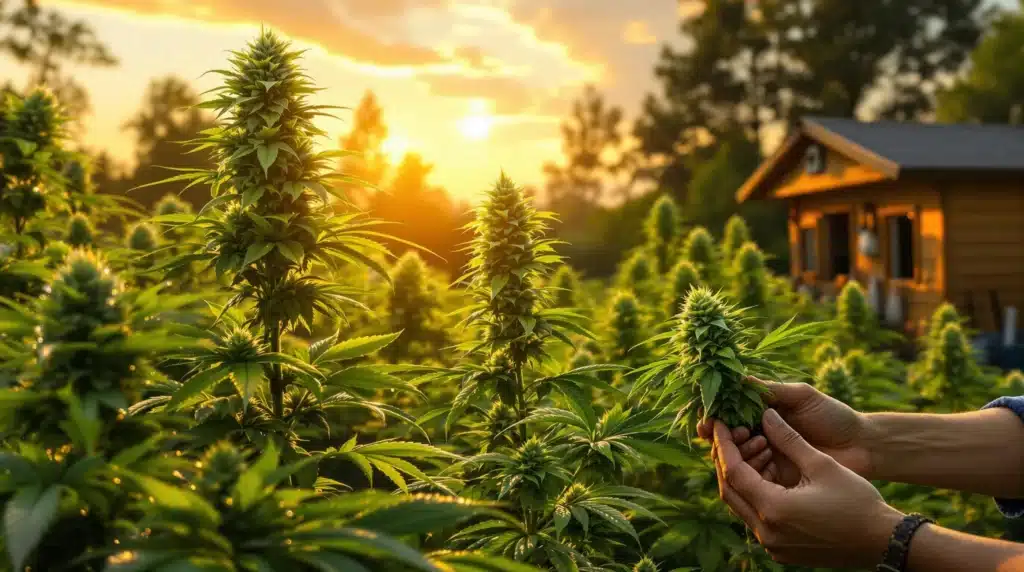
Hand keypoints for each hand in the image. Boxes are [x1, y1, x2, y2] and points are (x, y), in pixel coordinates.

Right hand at [698, 376, 872, 485]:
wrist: (863, 447)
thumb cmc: (834, 416)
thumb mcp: (802, 396)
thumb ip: (772, 390)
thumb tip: (737, 380)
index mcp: (761, 413)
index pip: (728, 415)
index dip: (715, 417)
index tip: (710, 420)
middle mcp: (758, 435)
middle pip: (726, 439)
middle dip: (723, 437)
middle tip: (738, 433)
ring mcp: (767, 459)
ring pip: (736, 459)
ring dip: (738, 453)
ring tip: (758, 443)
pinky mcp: (778, 480)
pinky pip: (755, 478)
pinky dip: (752, 471)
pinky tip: (765, 460)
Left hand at [712, 409, 903, 567]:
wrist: (882, 542)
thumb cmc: (857, 501)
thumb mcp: (821, 464)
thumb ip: (788, 439)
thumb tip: (765, 414)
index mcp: (773, 509)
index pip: (732, 472)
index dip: (724, 444)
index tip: (719, 423)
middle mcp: (766, 532)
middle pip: (730, 490)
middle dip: (728, 459)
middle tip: (733, 434)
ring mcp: (772, 545)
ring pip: (742, 504)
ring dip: (744, 476)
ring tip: (760, 449)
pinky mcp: (781, 550)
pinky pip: (757, 517)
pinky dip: (757, 493)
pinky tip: (771, 472)